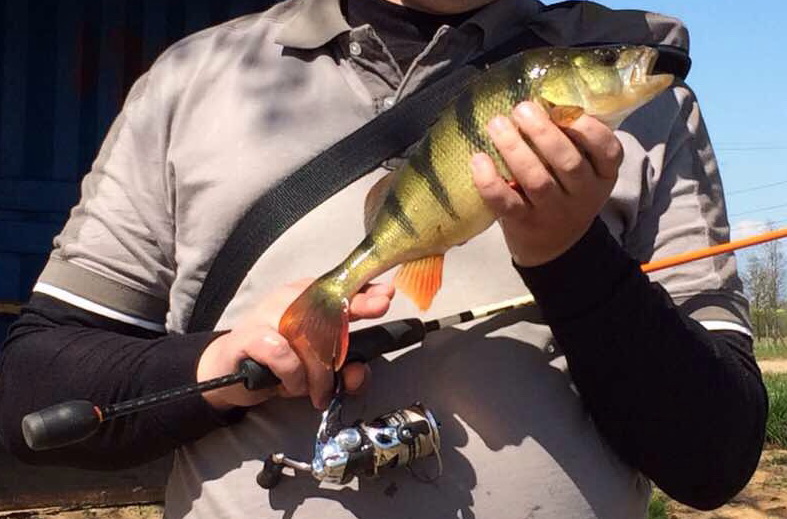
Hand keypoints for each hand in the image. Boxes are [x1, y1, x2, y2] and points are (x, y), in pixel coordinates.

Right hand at [197, 280, 393, 410]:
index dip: (365, 292)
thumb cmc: (279, 362)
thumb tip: (360, 372)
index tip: (385, 297)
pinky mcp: (249, 336)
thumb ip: (345, 368)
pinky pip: (282, 352)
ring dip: (317, 372)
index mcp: (309, 297)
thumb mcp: (318, 366)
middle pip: (329, 306)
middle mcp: (290, 299)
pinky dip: (292, 373)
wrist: (229, 373)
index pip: (341, 287)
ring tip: (311, 388)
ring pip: (309, 337)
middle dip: (347, 331)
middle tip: (347, 363)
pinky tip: (289, 383)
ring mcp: (268, 314)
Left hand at [471, 101, 621, 267]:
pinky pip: (506, 203)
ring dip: (514, 149)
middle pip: (567, 161)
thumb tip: (542, 97)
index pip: (608, 150)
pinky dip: (489, 181)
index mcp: (603, 175)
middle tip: (521, 109)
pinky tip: (478, 159)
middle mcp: (583, 195)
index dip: (587, 128)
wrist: (554, 247)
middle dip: (543, 132)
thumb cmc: (565, 192)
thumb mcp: (584, 170)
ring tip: (496, 124)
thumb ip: (573, 140)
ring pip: (536, 180)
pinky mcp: (524, 225)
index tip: (563, 109)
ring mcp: (553, 213)